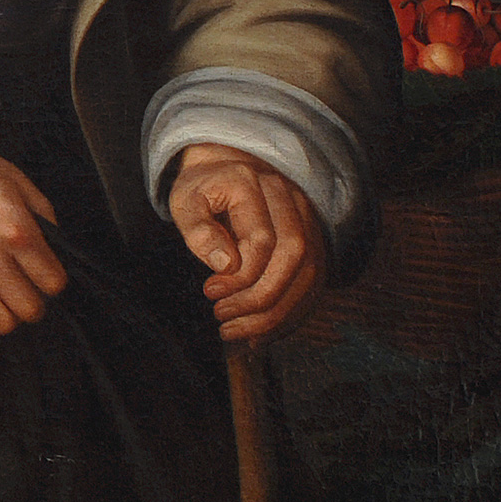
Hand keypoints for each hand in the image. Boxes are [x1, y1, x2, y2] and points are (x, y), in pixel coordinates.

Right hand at [0, 132, 68, 345]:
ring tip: (1, 298)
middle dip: (34, 300)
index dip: (52, 279)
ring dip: (8, 314)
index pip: (54, 283)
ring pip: (4, 325)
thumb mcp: (13, 179)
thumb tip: (56, 247)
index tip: (43, 275)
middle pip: (31, 309)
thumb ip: (42, 214)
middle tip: (24, 288)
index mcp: (15, 231)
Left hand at [170, 144, 327, 341]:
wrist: (227, 170)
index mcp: (256, 185)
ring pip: (311, 273)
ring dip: (277, 313)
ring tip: (238, 331)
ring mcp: (309, 220)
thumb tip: (225, 266)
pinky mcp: (315, 242)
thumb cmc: (203, 190)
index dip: (240, 275)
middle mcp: (291, 199)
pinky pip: (314, 283)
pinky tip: (261, 331)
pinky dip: (291, 314)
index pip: (262, 239)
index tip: (210, 292)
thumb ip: (199, 230)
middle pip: (295, 255)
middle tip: (222, 316)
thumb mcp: (185, 201)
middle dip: (261, 297)